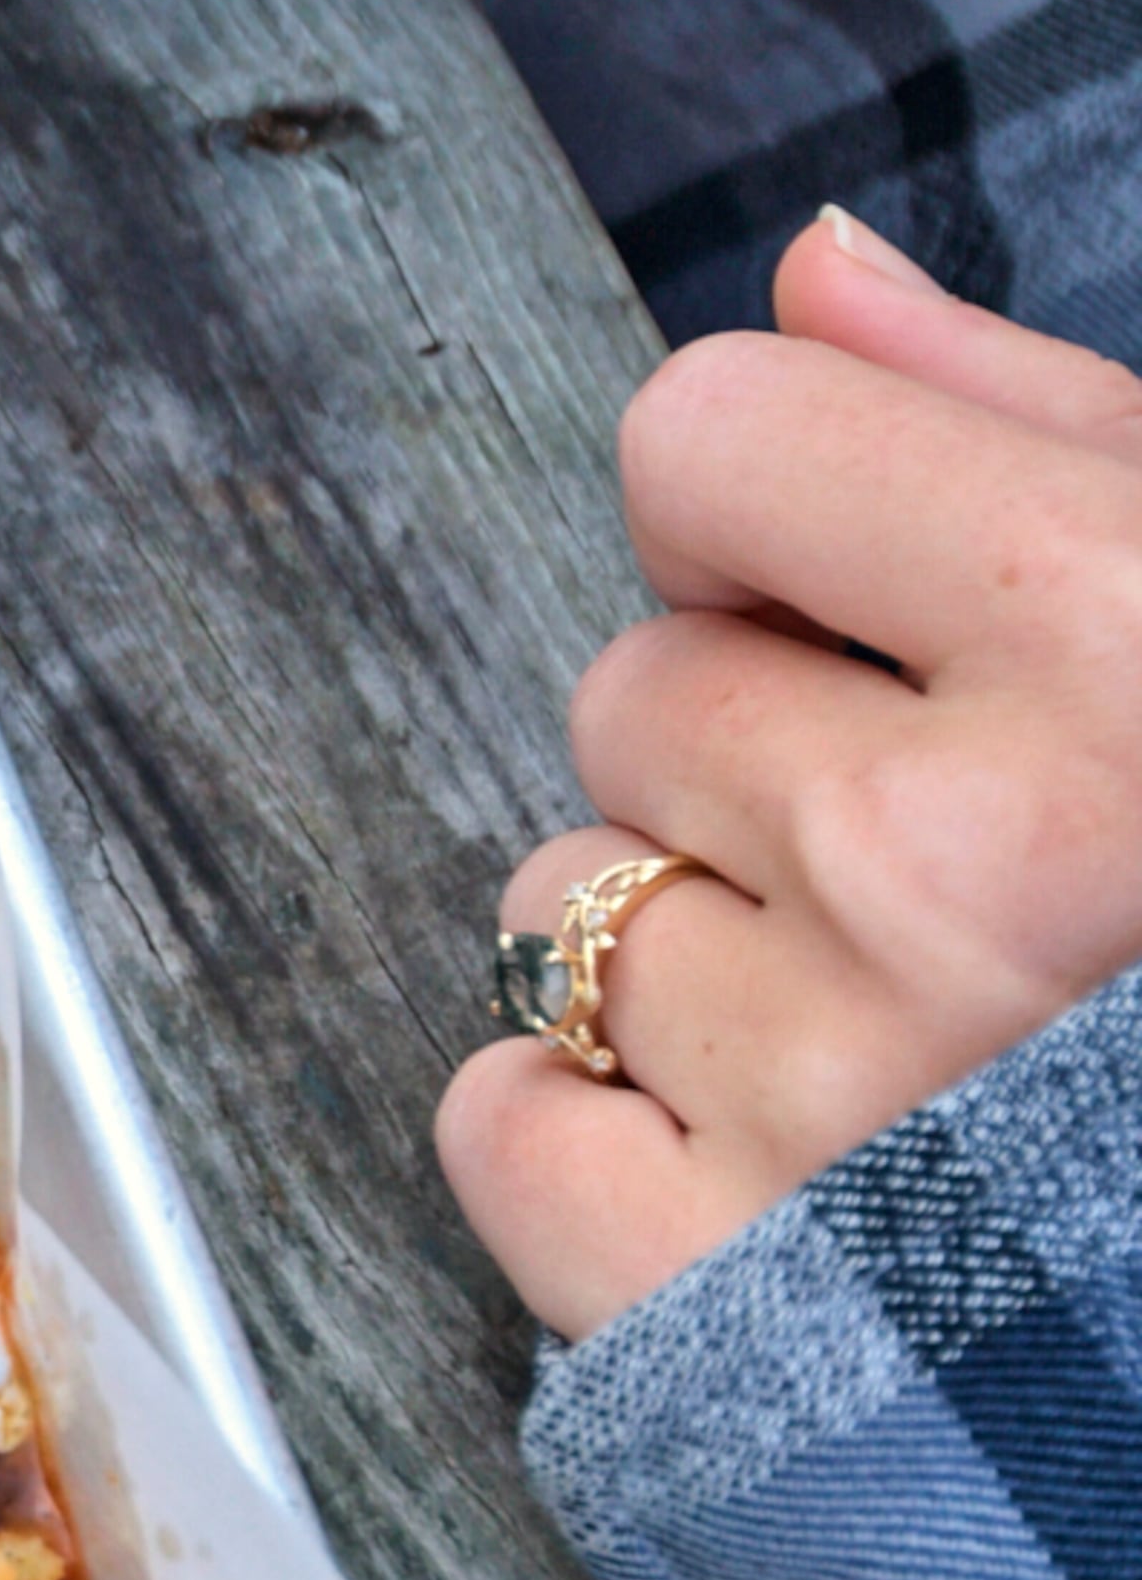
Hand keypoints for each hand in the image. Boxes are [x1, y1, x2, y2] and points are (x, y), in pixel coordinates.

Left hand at [436, 206, 1141, 1336]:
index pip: (706, 433)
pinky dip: (593, 1138)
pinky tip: (790, 1160)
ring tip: (924, 1042)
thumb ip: (1040, 428)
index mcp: (1127, 647)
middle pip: (633, 685)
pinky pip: (500, 1124)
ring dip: (707, 955)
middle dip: (765, 753)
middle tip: (970, 878)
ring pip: (563, 906)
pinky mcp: (737, 1306)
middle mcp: (958, 865)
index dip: (786, 512)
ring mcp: (837, 1102)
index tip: (892, 610)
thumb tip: (816, 272)